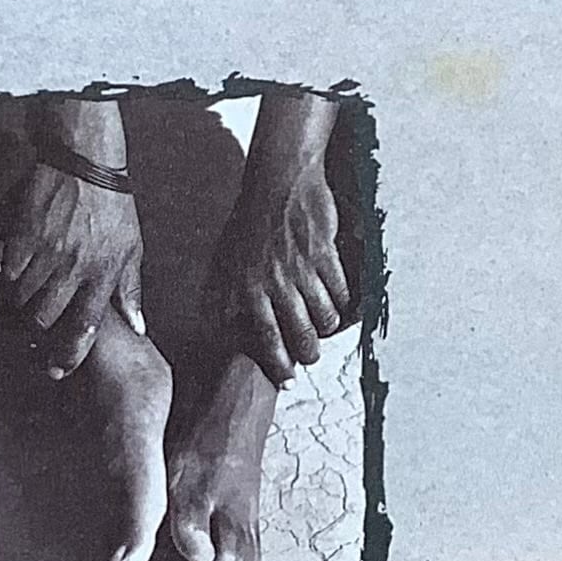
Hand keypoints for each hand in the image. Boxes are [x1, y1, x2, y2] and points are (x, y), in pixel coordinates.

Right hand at [0, 163, 144, 377]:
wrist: (84, 159)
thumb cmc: (111, 205)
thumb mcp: (131, 248)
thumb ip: (130, 290)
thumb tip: (137, 327)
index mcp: (101, 274)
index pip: (83, 330)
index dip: (66, 356)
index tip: (55, 369)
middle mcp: (71, 266)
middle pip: (41, 320)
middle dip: (31, 333)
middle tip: (25, 331)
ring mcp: (43, 250)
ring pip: (15, 299)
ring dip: (9, 309)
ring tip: (8, 308)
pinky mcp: (18, 232)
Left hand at [206, 158, 349, 386]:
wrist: (278, 180)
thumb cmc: (249, 221)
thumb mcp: (225, 258)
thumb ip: (224, 295)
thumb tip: (217, 329)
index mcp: (246, 286)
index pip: (265, 339)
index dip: (279, 364)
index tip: (287, 379)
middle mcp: (272, 282)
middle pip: (301, 336)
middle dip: (309, 353)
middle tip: (311, 356)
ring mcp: (300, 269)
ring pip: (325, 318)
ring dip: (328, 327)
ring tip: (326, 326)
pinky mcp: (325, 255)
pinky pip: (342, 293)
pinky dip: (345, 302)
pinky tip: (341, 302)